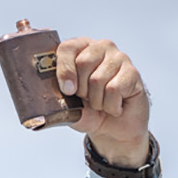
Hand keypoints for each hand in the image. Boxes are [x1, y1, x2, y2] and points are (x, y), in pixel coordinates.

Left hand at [56, 38, 150, 167]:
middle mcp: (100, 48)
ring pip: (98, 79)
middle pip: (83, 62)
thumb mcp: (68, 108)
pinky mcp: (133, 72)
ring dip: (97, 101)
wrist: (113, 130)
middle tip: (88, 98)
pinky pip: (114, 89)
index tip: (67, 90)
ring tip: (102, 103)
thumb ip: (57, 102)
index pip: (67, 48)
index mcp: (80, 50)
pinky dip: (111, 106)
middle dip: (81, 89)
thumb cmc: (89, 112)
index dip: (64, 69)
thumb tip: (44, 110)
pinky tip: (115, 106)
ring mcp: (119, 58)